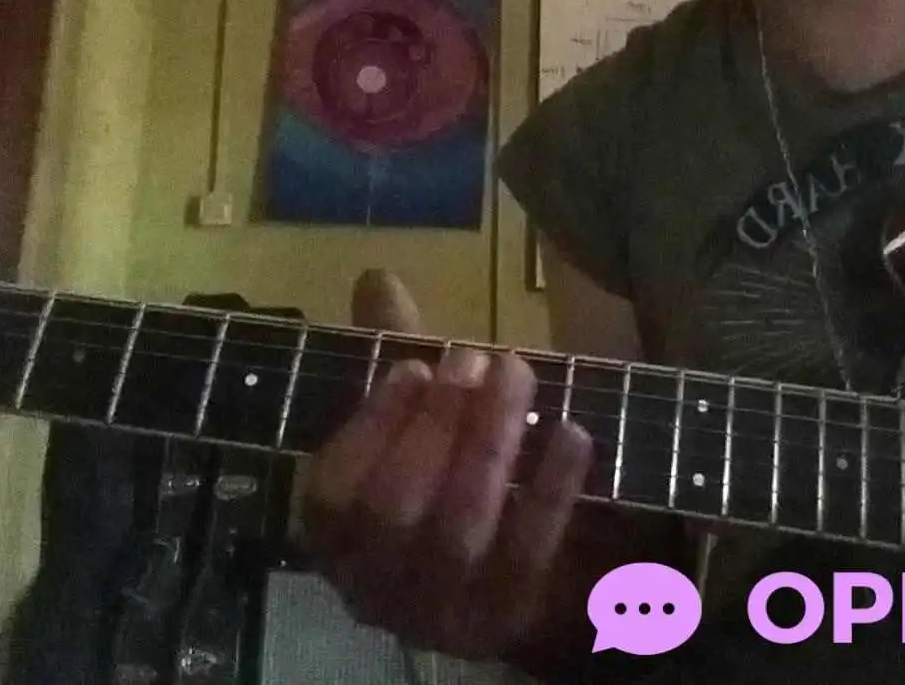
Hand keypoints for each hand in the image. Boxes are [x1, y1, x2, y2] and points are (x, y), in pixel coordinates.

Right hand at [299, 270, 594, 661]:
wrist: (530, 587)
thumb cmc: (453, 486)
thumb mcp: (421, 421)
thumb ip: (395, 357)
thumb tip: (377, 281)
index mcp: (336, 540)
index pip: (332, 492)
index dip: (371, 426)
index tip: (413, 364)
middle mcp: (375, 589)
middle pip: (395, 509)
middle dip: (437, 425)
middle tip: (475, 359)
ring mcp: (442, 615)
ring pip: (457, 532)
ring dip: (490, 444)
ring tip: (516, 374)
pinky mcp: (509, 623)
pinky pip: (528, 554)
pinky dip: (550, 490)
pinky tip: (571, 432)